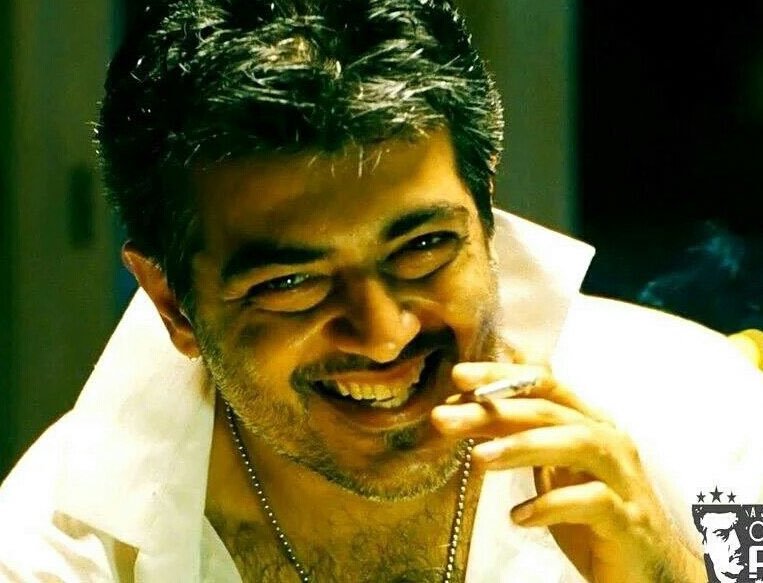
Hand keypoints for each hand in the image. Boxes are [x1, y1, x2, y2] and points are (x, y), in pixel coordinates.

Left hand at [431, 362, 705, 582]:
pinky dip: (554, 504)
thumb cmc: (590, 512)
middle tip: (445, 417)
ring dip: (523, 446)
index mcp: (587, 421)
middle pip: (549, 411)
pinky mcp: (627, 519)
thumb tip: (470, 402)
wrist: (647, 566)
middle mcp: (607, 438)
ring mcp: (622, 477)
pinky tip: (519, 516)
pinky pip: (593, 501)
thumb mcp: (549, 468)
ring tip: (477, 459)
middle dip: (494, 410)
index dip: (501, 377)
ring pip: (576, 443)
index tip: (458, 376)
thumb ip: (519, 433)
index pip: (543, 384)